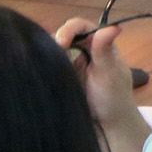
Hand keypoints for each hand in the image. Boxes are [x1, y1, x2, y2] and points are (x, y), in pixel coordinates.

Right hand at [52, 18, 146, 145]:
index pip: (80, 26)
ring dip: (46, 52)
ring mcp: (71, 62)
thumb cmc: (113, 98)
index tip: (60, 42)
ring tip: (42, 63)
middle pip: (63, 35)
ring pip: (53, 48)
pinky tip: (38, 69)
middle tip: (48, 55)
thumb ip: (105, 50)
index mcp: (99, 44)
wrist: (106, 125)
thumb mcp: (109, 74)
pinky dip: (43, 64)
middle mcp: (83, 49)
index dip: (68, 30)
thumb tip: (112, 27)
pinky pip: (48, 63)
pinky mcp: (61, 74)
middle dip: (53, 41)